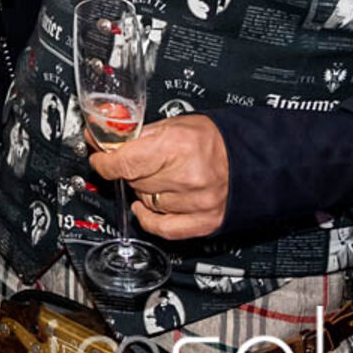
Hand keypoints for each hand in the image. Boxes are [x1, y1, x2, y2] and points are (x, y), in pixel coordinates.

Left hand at [86, 114, 228, 240]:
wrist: (254, 159)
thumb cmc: (217, 140)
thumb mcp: (176, 124)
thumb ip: (140, 135)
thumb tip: (106, 140)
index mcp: (177, 146)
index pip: (122, 162)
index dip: (104, 160)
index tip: (98, 157)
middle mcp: (186, 176)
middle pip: (133, 181)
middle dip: (130, 170)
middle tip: (140, 161)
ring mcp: (195, 202)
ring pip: (145, 201)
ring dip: (144, 190)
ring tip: (159, 176)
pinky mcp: (203, 222)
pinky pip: (162, 227)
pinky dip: (148, 218)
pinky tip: (145, 207)